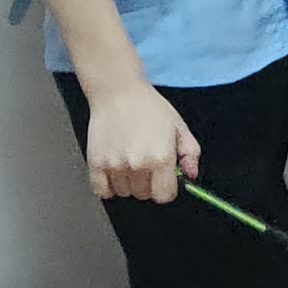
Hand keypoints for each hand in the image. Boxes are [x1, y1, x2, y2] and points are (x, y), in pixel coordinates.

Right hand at [79, 76, 202, 203]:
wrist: (118, 91)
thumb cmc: (148, 106)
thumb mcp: (179, 126)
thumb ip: (190, 153)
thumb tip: (191, 174)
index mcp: (161, 158)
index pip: (164, 196)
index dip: (166, 189)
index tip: (164, 181)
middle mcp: (138, 165)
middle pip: (144, 195)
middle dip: (148, 184)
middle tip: (146, 164)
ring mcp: (115, 166)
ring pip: (124, 193)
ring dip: (128, 183)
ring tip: (129, 160)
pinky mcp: (96, 163)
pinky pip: (102, 191)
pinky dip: (108, 186)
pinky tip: (115, 170)